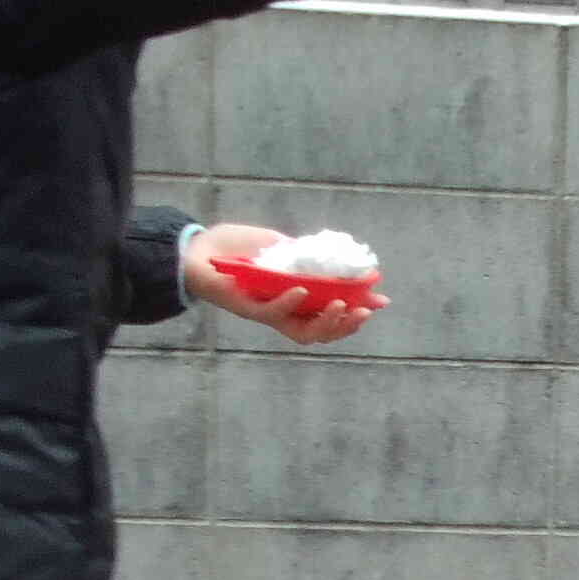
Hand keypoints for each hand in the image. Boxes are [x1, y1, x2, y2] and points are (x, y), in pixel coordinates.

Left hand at [186, 221, 382, 345]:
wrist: (197, 248)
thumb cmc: (237, 248)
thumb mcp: (280, 246)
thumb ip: (304, 254)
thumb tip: (337, 256)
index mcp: (296, 300)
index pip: (331, 314)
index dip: (356, 312)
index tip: (380, 301)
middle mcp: (284, 313)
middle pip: (322, 332)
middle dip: (347, 325)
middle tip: (364, 311)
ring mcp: (267, 313)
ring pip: (303, 333)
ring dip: (325, 323)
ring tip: (341, 306)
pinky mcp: (248, 307)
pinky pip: (272, 313)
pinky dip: (290, 303)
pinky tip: (302, 291)